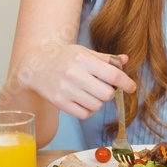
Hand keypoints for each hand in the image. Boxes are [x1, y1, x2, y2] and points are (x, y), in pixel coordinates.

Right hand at [15, 46, 136, 119]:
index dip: (126, 83)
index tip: (131, 87)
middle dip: (111, 92)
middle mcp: (74, 74)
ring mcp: (65, 90)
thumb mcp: (84, 52)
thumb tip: (125, 60)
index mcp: (83, 59)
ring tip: (93, 93)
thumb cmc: (64, 58)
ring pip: (97, 105)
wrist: (35, 67)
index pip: (113, 75)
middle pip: (107, 94)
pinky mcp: (59, 102)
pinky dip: (89, 110)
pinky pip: (84, 114)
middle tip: (105, 87)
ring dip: (100, 101)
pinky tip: (85, 101)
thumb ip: (106, 58)